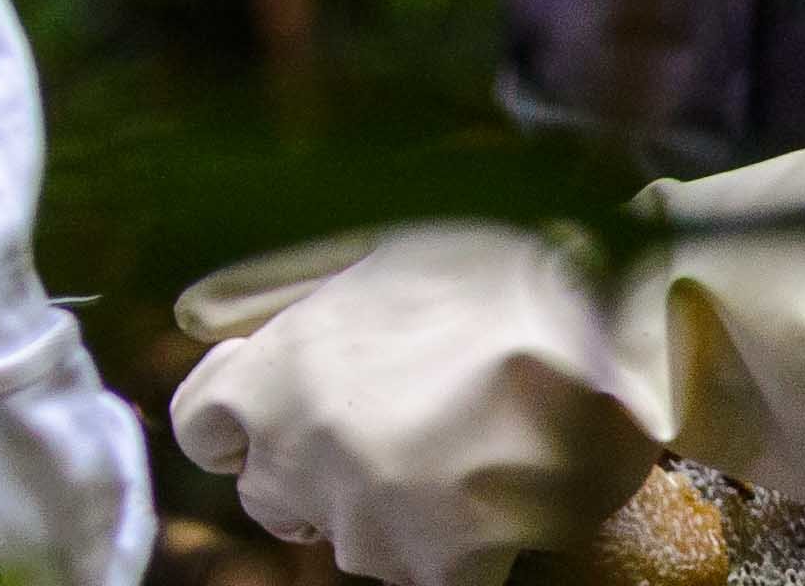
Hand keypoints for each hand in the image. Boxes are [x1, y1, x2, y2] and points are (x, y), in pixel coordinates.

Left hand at [171, 222, 660, 585]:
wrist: (608, 325)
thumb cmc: (487, 270)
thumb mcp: (360, 251)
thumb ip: (267, 290)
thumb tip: (196, 316)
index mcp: (272, 373)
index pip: (201, 431)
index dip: (238, 423)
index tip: (278, 410)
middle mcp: (302, 451)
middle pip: (269, 496)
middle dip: (309, 472)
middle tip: (384, 432)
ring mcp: (368, 517)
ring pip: (350, 543)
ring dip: (385, 513)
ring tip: (452, 453)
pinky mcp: (441, 566)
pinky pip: (425, 575)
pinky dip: (454, 551)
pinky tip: (489, 498)